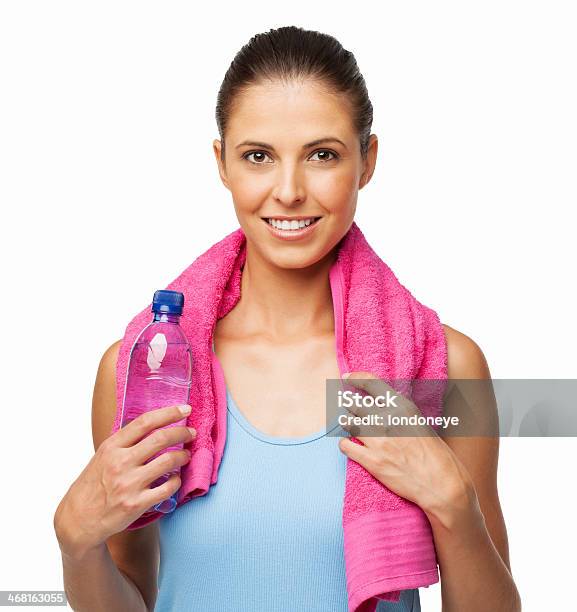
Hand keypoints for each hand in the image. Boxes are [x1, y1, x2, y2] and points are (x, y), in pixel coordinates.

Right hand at [54, 404, 195, 558]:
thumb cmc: (93, 485)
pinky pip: (167, 488)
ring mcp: (129, 484)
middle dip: (182, 432)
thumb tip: (154, 426)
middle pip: (160, 439)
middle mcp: (120, 463)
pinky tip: (175, 479)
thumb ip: (125, 442)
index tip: (185, 409)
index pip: (145, 422)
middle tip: (191, 433)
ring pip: (168, 462)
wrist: (78, 520)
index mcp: (111, 447)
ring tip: (186, 455)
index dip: (168, 413)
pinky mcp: (136, 504)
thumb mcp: (102, 456)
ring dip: (182, 456)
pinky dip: (176, 481)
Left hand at [338, 372, 474, 520]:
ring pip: (348, 423)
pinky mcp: (372, 461)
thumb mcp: (419, 422)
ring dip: (347, 423)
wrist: (443, 484)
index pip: (371, 384)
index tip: (346, 378)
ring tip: (348, 424)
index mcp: (402, 407)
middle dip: (349, 404)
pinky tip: (348, 445)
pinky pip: (345, 446)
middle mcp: (388, 420)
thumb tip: (381, 405)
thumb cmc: (435, 454)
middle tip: (347, 405)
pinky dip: (344, 444)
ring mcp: (378, 441)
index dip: (356, 378)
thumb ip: (399, 412)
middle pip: (355, 403)